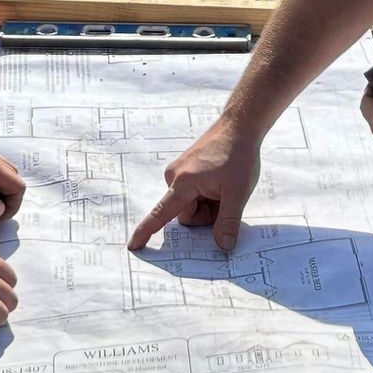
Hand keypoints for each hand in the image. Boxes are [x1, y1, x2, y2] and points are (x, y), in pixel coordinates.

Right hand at [127, 117, 260, 251]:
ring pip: (190, 205)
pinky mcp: (185, 168)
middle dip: (205, 214)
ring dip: (207, 204)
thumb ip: (229, 221)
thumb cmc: (239, 156)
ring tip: (224, 187)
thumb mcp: (239, 192)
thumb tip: (223, 246)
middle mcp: (175, 176)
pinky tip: (220, 181)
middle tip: (225, 199)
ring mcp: (179, 171)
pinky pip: (192, 193)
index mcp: (183, 183)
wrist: (239, 127)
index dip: (146, 231)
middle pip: (185, 214)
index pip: (161, 213)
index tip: (133, 246)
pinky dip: (206, 195)